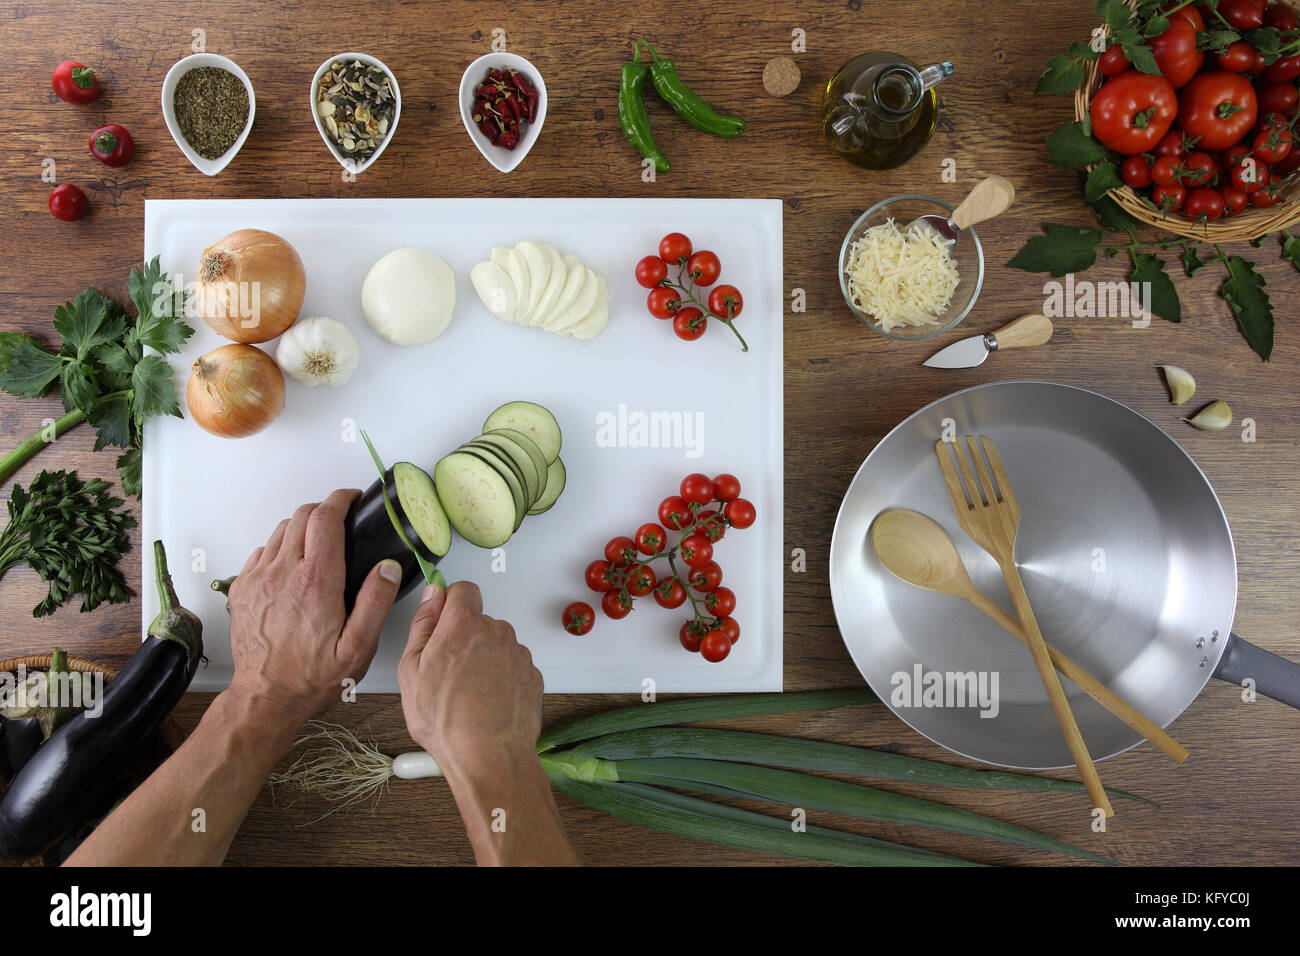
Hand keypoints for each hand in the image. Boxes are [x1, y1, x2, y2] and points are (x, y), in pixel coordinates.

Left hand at [226, 488, 401, 724]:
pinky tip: (293, 565)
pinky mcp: (244, 588)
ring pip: (280, 529)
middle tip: (341, 519)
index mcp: (316, 581)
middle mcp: (284, 572)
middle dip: (324, 509)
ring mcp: (259, 578)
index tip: (351, 498)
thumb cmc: (311, 677)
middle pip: (302, 515)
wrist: (266, 697)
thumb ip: (376, 603)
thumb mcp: (358, 647)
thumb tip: (387, 568)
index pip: (325, 517)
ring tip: (319, 542)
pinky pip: (262, 550)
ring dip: (302, 526)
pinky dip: (280, 547)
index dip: (341, 499)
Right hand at [398, 581, 543, 775]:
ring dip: (484, 660)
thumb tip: (431, 596)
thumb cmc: (448, 721)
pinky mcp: (533, 674)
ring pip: (496, 645)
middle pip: (479, 621)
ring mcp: (518, 653)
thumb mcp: (412, 671)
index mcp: (464, 625)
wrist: (489, 756)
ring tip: (468, 695)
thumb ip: (422, 625)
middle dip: (464, 639)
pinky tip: (487, 703)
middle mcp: (496, 632)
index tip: (442, 620)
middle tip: (447, 673)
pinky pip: (512, 666)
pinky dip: (501, 679)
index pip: (462, 590)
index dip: (450, 603)